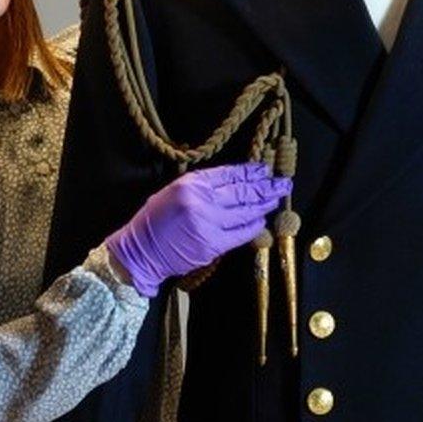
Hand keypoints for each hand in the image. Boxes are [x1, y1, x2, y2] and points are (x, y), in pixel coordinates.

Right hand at [106, 161, 291, 296]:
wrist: (140, 251)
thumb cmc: (154, 221)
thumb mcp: (173, 191)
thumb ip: (201, 186)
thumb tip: (232, 182)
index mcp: (190, 184)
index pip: (228, 174)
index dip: (249, 172)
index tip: (263, 170)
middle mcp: (201, 201)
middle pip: (241, 191)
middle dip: (265, 187)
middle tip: (282, 183)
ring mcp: (208, 223)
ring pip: (245, 212)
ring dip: (264, 204)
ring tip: (276, 198)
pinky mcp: (212, 244)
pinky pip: (241, 233)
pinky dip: (254, 226)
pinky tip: (262, 219)